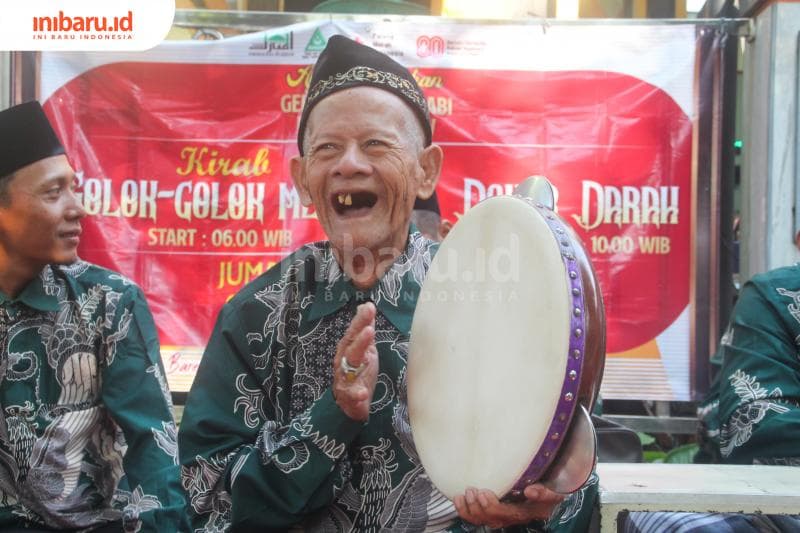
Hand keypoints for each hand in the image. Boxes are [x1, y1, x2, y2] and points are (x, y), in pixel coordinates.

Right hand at [333, 302, 377, 420]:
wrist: (349, 404)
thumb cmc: (358, 373)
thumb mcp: (365, 350)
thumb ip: (365, 330)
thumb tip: (367, 306)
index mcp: (349, 349)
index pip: (354, 332)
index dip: (361, 320)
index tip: (369, 307)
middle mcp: (344, 361)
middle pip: (352, 346)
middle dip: (360, 336)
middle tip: (369, 327)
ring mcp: (346, 379)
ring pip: (350, 366)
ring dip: (358, 355)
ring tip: (368, 351)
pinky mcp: (349, 397)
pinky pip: (352, 395)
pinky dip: (357, 394)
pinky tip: (362, 393)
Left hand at [453, 484, 563, 528]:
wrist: (546, 500)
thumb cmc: (549, 494)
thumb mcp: (552, 493)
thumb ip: (544, 493)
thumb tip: (530, 491)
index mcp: (522, 513)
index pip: (505, 515)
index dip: (492, 507)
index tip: (484, 492)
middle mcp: (509, 518)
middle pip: (490, 519)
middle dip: (477, 507)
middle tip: (471, 490)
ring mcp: (499, 516)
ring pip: (480, 520)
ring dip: (468, 509)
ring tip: (462, 494)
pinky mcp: (491, 511)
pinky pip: (475, 516)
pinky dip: (463, 510)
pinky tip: (457, 499)